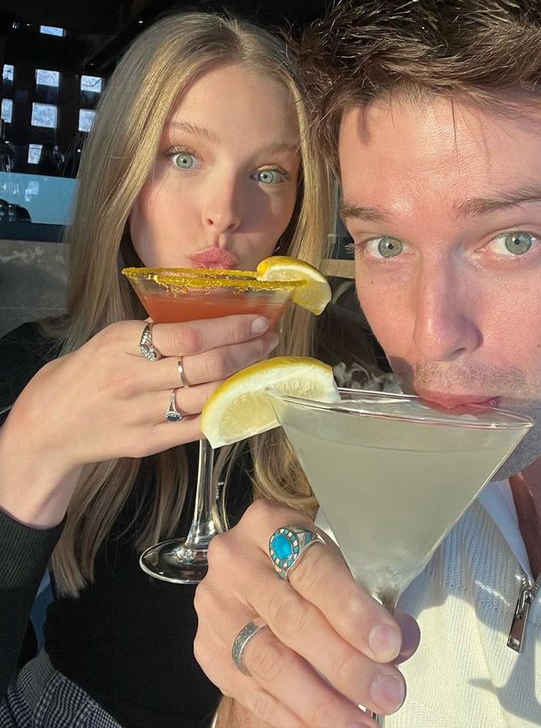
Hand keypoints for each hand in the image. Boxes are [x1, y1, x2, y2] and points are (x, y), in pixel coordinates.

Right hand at [0, 314, 277, 525]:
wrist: (49, 426)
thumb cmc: (87, 373)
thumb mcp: (112, 339)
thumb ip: (157, 332)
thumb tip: (214, 322)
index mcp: (123, 344)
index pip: (190, 335)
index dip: (231, 328)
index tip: (258, 321)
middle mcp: (134, 379)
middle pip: (207, 365)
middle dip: (247, 351)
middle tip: (268, 341)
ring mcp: (142, 414)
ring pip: (208, 396)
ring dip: (244, 380)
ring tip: (262, 365)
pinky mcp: (148, 443)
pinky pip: (199, 428)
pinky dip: (228, 414)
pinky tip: (248, 400)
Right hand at [194, 499, 419, 727]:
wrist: (249, 571)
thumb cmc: (300, 562)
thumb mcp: (332, 560)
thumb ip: (365, 600)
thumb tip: (400, 642)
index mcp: (269, 525)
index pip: (313, 570)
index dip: (352, 611)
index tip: (388, 644)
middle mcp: (234, 562)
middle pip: (292, 620)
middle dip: (344, 664)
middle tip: (387, 691)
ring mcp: (215, 608)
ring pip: (270, 663)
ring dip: (321, 701)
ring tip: (361, 722)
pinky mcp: (208, 650)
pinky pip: (253, 692)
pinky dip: (293, 716)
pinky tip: (325, 726)